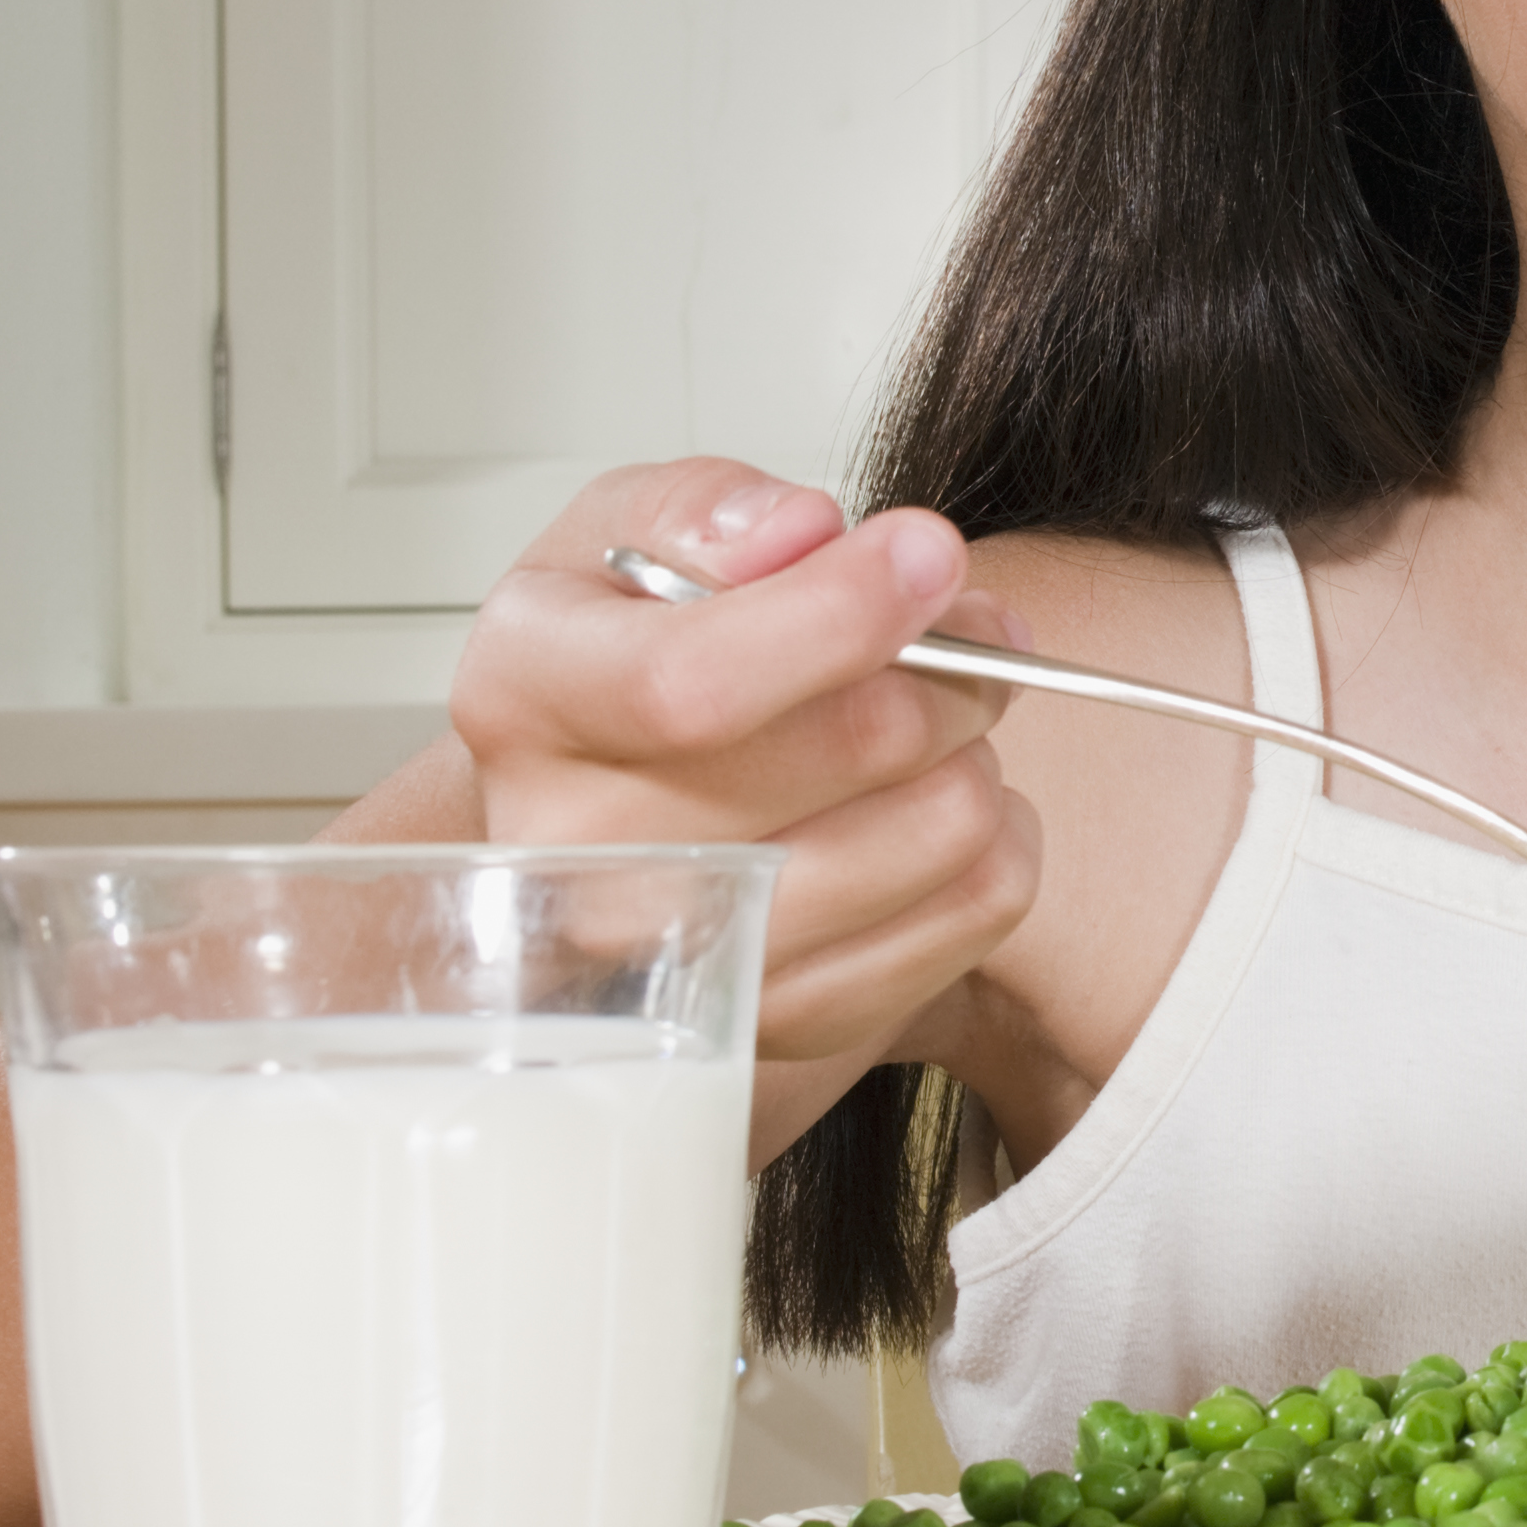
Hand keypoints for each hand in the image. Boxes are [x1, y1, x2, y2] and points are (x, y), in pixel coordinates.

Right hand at [448, 461, 1038, 1121]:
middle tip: (961, 627)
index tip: (929, 554)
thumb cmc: (626, 654)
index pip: (690, 682)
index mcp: (527, 700)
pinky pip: (978, 907)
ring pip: (939, 828)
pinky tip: (931, 799)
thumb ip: (708, 510)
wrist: (609, 798)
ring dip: (973, 747)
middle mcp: (582, 852)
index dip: (839, 612)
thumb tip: (798, 533)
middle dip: (950, 659)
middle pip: (854, 746)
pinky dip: (998, 835)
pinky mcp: (791, 1017)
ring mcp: (686, 955)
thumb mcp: (632, 532)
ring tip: (930, 719)